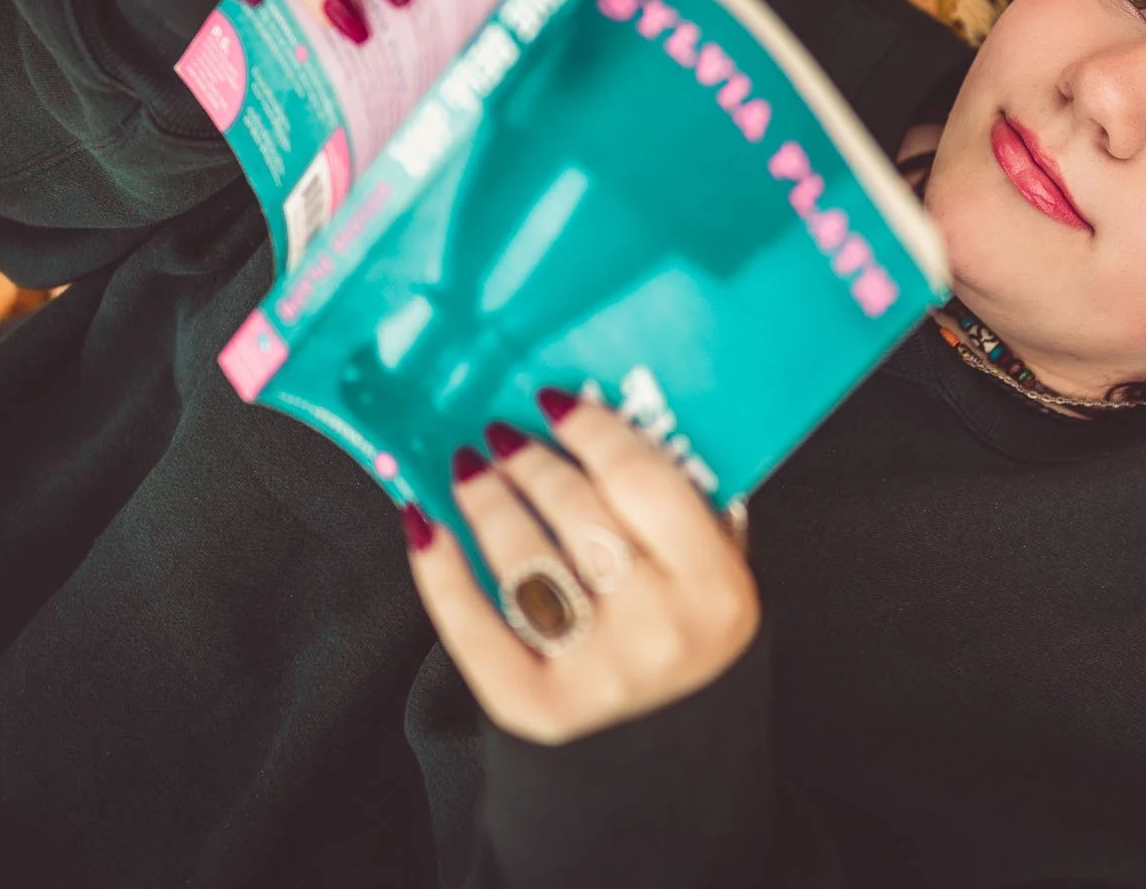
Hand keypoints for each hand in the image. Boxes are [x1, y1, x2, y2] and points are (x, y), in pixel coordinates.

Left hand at [403, 388, 760, 745]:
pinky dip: (443, 572)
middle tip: (498, 432)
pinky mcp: (536, 706)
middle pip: (576, 514)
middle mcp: (660, 629)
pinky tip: (427, 528)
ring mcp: (596, 674)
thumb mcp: (718, 567)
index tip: (552, 397)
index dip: (589, 429)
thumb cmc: (692, 629)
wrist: (670, 748)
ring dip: (484, 501)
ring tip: (466, 469)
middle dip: (528, 462)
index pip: (641, 479)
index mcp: (715, 585)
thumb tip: (608, 410)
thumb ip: (686, 501)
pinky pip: (476, 625)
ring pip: (523, 561)